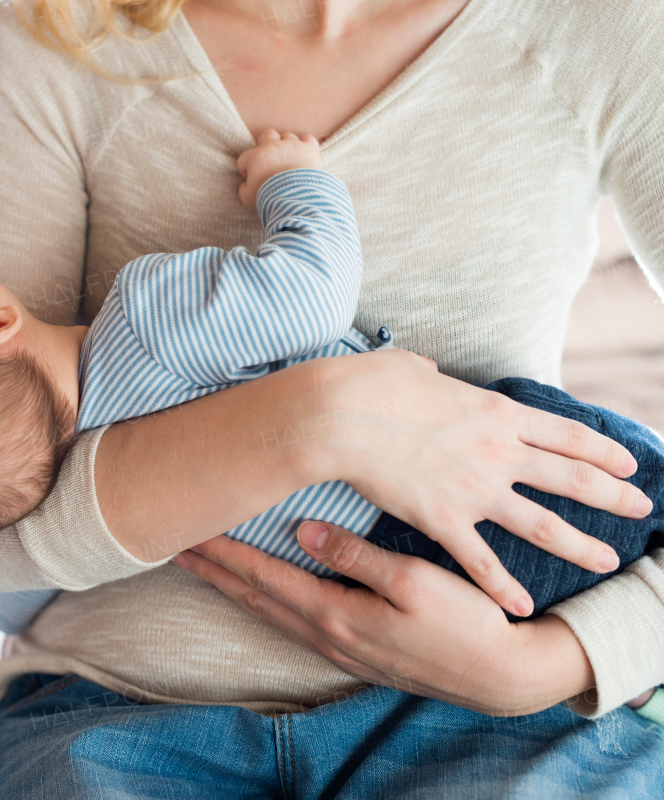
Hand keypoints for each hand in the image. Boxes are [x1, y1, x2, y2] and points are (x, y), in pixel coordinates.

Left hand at [175, 524, 596, 715]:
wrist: (502, 676)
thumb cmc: (465, 622)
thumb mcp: (414, 581)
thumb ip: (356, 555)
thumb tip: (303, 531)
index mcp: (335, 614)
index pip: (263, 577)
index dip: (223, 553)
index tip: (189, 530)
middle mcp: (327, 634)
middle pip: (254, 597)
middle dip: (214, 570)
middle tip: (175, 545)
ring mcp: (339, 647)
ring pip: (269, 611)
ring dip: (233, 586)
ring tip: (204, 565)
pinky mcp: (354, 649)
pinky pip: (290, 620)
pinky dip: (263, 601)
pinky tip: (258, 593)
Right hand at [237, 129, 322, 209]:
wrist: (293, 199)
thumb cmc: (267, 198)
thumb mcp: (247, 198)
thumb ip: (243, 188)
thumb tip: (246, 185)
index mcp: (255, 157)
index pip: (245, 158)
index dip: (246, 168)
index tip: (251, 178)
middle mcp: (273, 146)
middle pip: (267, 134)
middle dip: (266, 144)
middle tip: (268, 157)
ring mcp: (292, 145)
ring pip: (287, 136)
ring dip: (286, 146)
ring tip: (288, 158)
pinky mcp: (309, 148)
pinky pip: (308, 138)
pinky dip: (306, 145)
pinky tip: (304, 155)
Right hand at [317, 349, 647, 616]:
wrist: (339, 416)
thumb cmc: (369, 384)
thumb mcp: (410, 367)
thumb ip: (429, 374)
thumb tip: (429, 372)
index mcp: (496, 412)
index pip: (567, 434)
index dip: (603, 449)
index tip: (628, 463)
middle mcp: (498, 452)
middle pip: (573, 479)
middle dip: (613, 495)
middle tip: (639, 508)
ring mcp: (474, 489)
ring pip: (544, 525)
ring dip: (581, 544)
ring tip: (608, 559)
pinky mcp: (443, 519)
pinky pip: (482, 561)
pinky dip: (505, 587)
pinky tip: (525, 606)